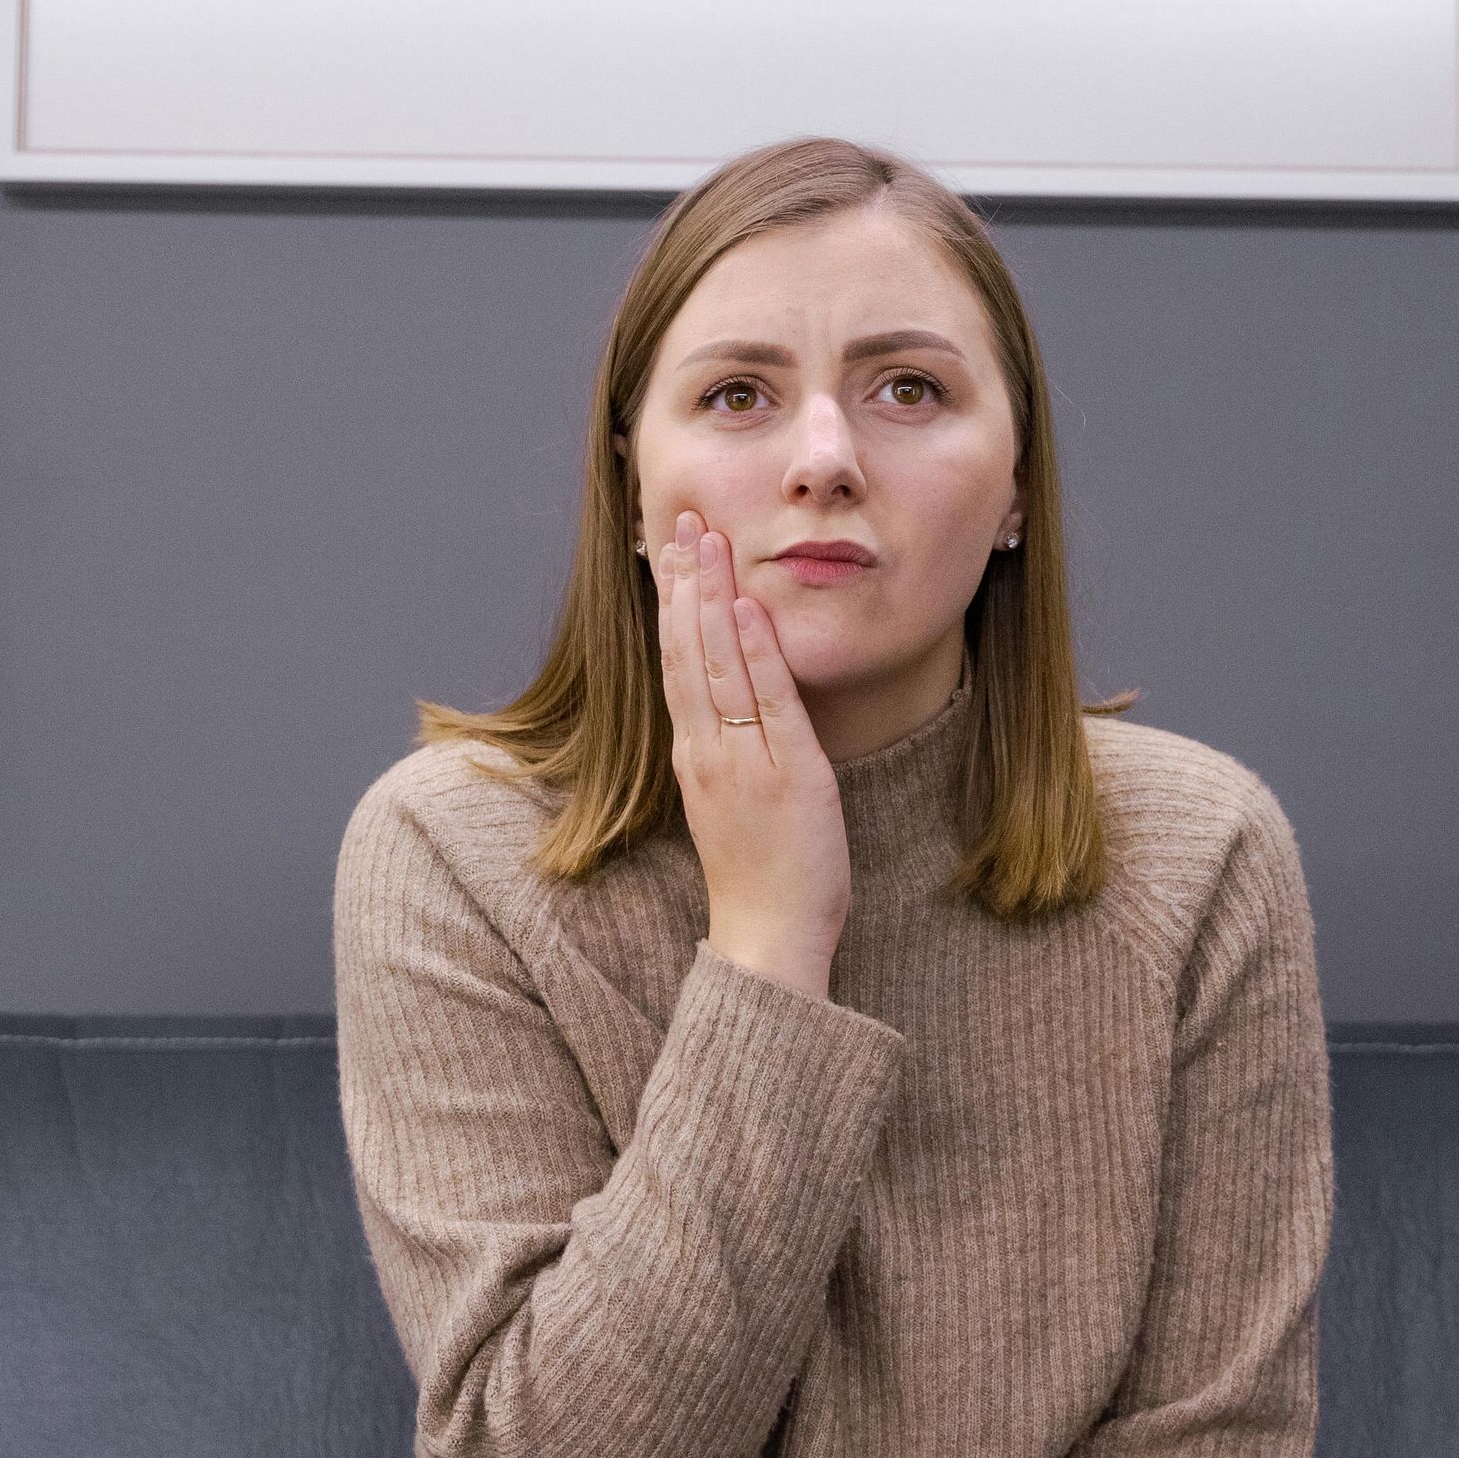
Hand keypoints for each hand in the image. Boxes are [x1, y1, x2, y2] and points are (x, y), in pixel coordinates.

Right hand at [654, 507, 851, 999]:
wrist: (767, 937)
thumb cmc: (757, 874)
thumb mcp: (730, 800)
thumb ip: (726, 749)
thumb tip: (725, 705)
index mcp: (694, 753)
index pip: (678, 660)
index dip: (675, 600)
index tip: (674, 548)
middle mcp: (707, 750)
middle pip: (687, 649)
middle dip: (685, 581)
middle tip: (684, 519)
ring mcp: (741, 760)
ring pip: (716, 665)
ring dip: (712, 599)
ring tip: (708, 541)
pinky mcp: (784, 774)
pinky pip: (765, 704)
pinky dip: (754, 653)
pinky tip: (747, 609)